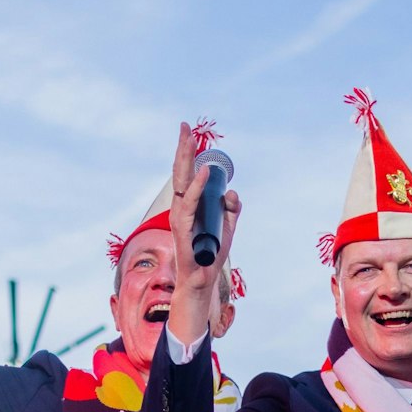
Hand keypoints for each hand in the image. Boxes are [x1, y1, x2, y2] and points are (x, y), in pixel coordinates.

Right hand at [165, 122, 241, 347]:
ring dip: (186, 162)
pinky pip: (189, 207)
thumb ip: (230, 209)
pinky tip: (202, 173)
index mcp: (190, 206)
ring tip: (191, 141)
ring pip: (182, 186)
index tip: (189, 132)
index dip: (188, 154)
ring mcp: (180, 220)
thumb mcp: (227, 228)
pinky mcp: (182, 232)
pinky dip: (196, 190)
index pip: (186, 175)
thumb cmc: (209, 256)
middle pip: (180, 174)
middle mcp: (181, 210)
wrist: (201, 284)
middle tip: (184, 127)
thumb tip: (231, 192)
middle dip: (183, 149)